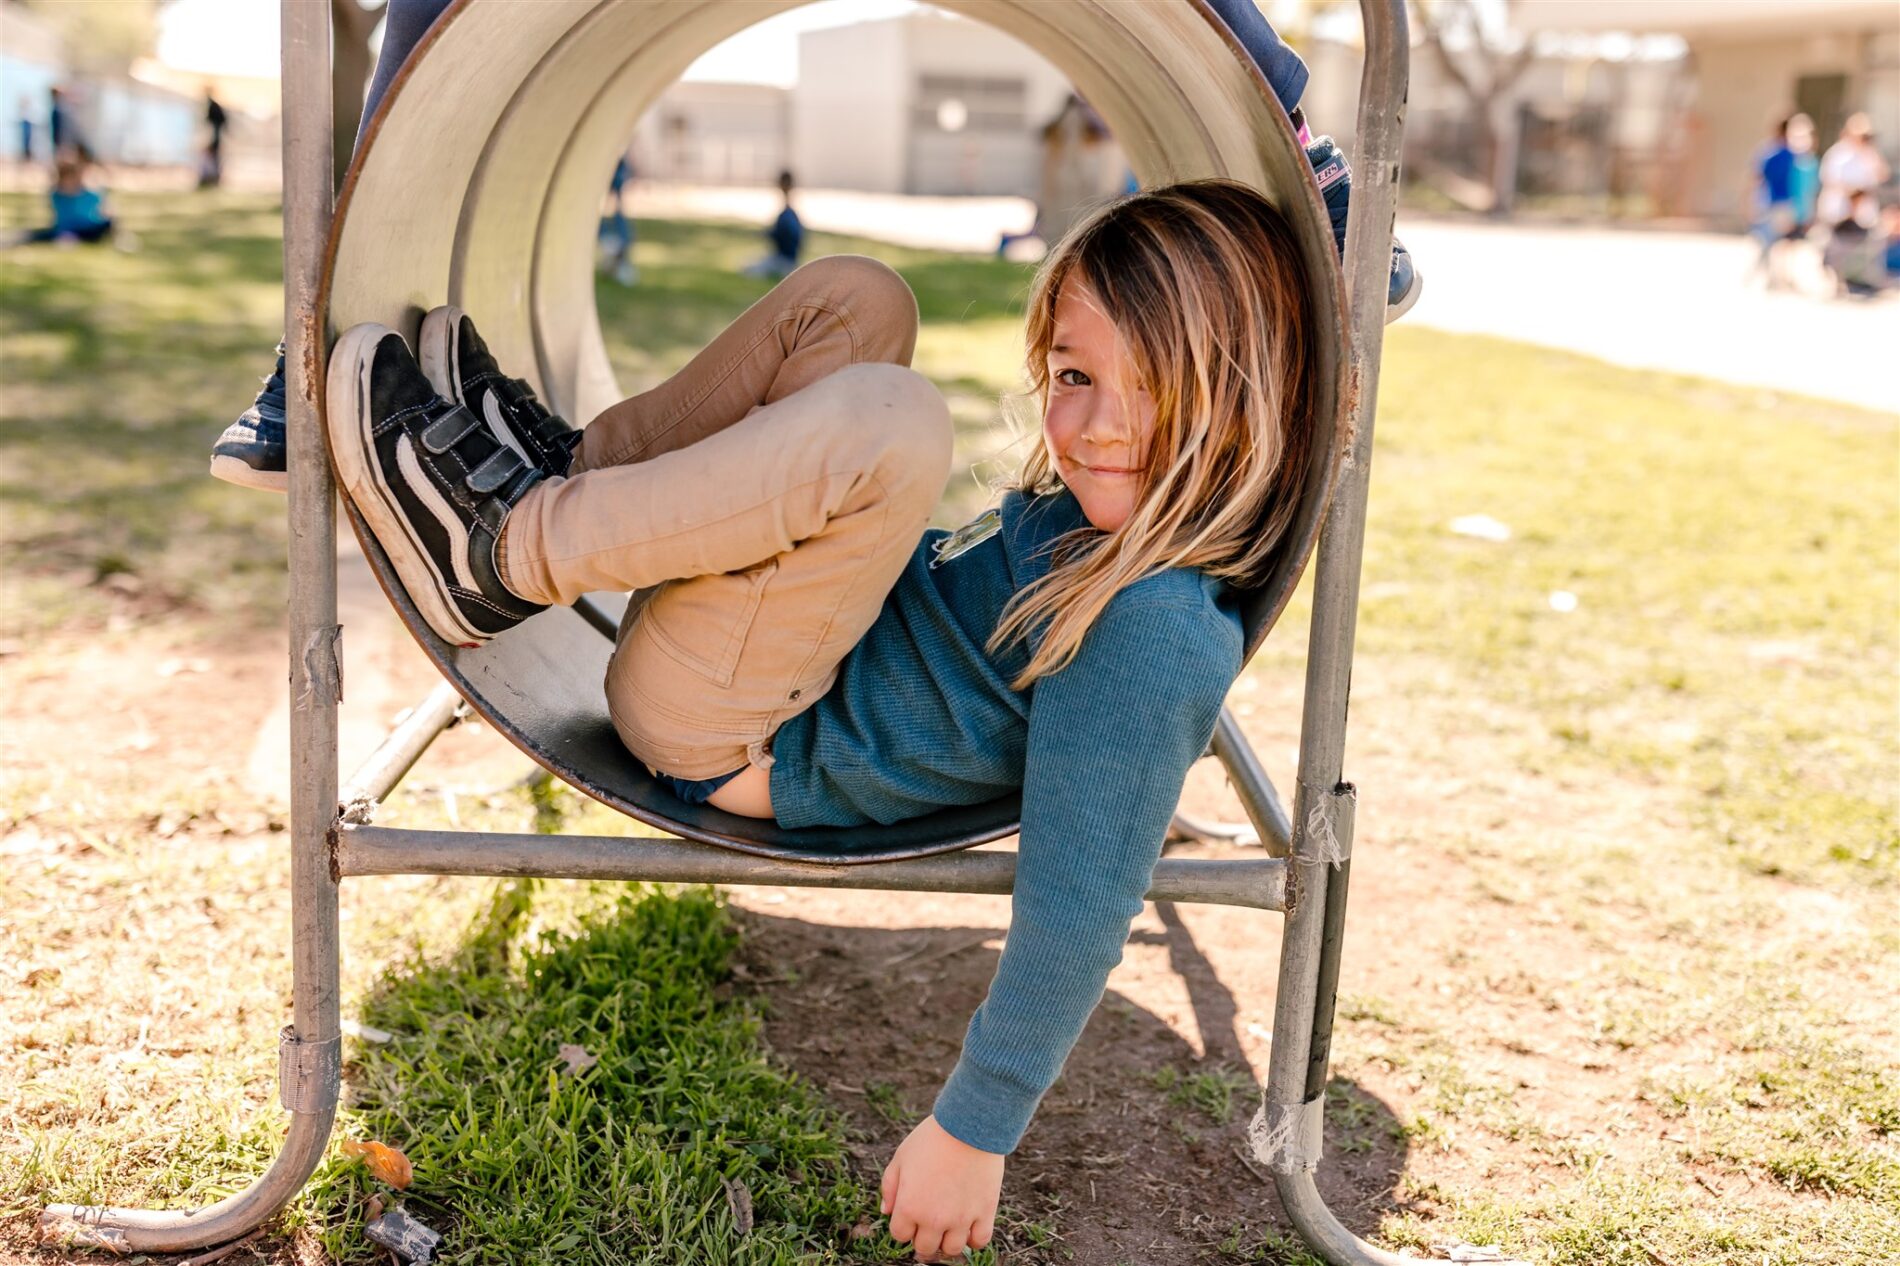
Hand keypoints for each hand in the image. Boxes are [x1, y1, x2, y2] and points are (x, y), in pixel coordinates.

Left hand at [880, 1114, 1003, 1261]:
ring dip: (946, 1241)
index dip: (903, 1225)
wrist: (969, 1125)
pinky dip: (973, 1239)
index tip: (910, 1213)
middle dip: (923, 1236)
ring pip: (951, 1250)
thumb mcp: (901, 1157)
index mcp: (909, 1207)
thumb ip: (890, 1186)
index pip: (900, 1235)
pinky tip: (969, 1226)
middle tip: (928, 1222)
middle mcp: (934, 1219)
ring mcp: (961, 1219)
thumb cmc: (932, 1138)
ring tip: (948, 1226)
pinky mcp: (985, 1213)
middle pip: (925, 1248)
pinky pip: (980, 1242)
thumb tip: (886, 1210)